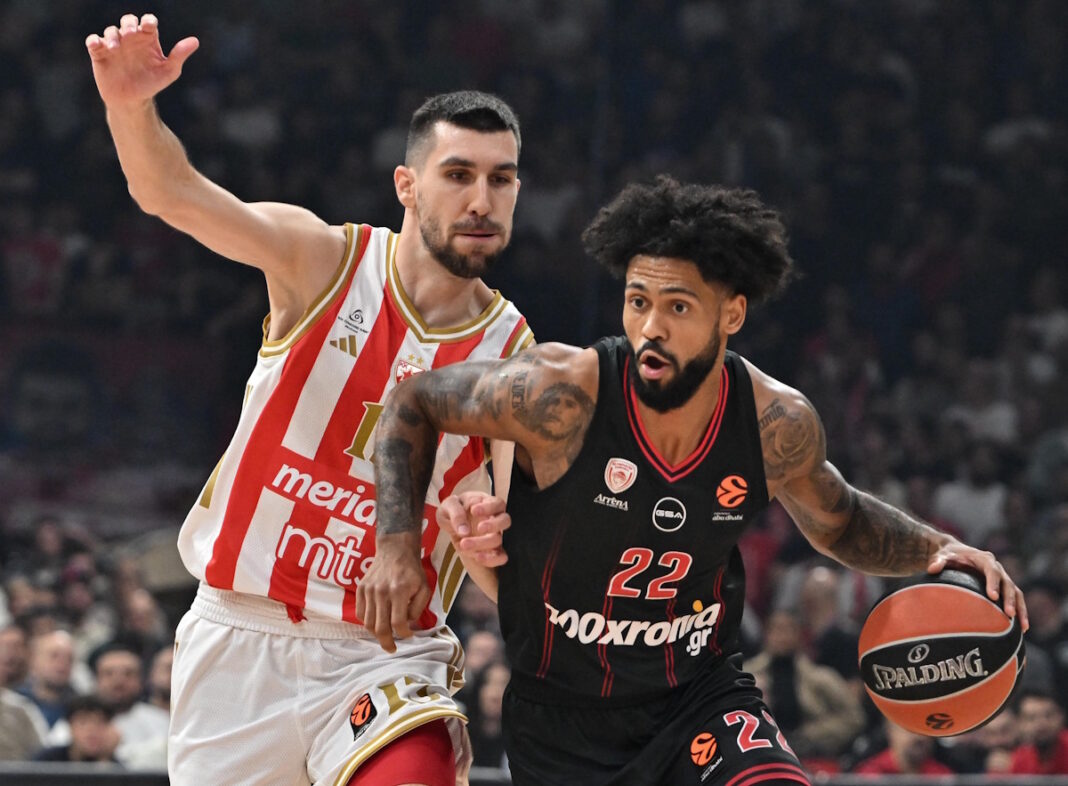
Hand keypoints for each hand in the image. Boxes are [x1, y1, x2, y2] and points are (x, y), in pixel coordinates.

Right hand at [86, 14, 198, 107]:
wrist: (132, 101)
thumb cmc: (152, 84)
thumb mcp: (169, 71)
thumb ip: (179, 55)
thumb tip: (195, 41)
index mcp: (147, 39)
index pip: (148, 23)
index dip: (149, 21)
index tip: (150, 25)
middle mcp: (130, 39)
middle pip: (128, 21)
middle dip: (129, 23)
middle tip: (131, 33)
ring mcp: (114, 45)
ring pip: (111, 31)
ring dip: (112, 36)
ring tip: (115, 48)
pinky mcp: (99, 53)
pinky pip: (93, 41)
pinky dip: (94, 41)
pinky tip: (98, 45)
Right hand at [355, 532, 430, 652]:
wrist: (395, 550)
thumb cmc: (412, 570)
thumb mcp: (424, 588)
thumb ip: (418, 608)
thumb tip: (408, 624)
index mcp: (399, 591)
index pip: (398, 623)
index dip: (404, 634)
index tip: (409, 635)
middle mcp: (382, 592)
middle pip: (380, 627)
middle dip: (387, 643)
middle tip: (392, 649)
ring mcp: (369, 590)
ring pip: (368, 623)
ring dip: (376, 634)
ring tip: (384, 636)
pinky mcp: (360, 589)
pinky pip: (360, 613)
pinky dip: (367, 622)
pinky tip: (376, 622)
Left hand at [437, 491, 510, 566]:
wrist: (450, 523)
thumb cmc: (453, 510)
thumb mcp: (449, 506)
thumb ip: (456, 514)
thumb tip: (464, 531)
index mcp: (487, 503)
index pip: (497, 503)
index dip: (489, 507)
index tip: (474, 510)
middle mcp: (495, 519)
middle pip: (505, 520)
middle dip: (493, 525)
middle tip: (479, 528)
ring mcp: (495, 535)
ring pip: (499, 539)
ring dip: (482, 543)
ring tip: (464, 545)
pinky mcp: (493, 550)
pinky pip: (500, 557)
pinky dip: (491, 559)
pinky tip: (477, 557)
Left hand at [927, 543, 1027, 630]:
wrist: (957, 553)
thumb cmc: (949, 556)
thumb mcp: (942, 556)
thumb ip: (938, 561)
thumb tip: (932, 569)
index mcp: (984, 559)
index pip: (992, 570)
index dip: (994, 583)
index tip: (993, 597)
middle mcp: (997, 568)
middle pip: (1008, 583)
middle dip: (1009, 599)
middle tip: (1009, 614)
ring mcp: (1003, 578)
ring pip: (1016, 593)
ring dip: (1020, 608)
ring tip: (1022, 627)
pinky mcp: (1004, 587)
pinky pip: (1016, 599)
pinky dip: (1020, 612)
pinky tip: (1022, 629)